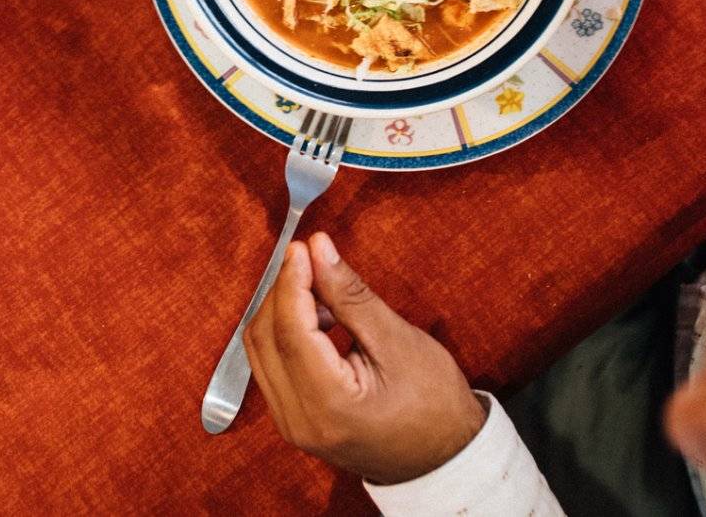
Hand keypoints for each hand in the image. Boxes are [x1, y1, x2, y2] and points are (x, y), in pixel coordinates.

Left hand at [243, 231, 484, 485]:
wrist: (444, 459)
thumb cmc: (434, 404)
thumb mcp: (397, 341)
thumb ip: (350, 295)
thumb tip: (318, 249)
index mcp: (329, 405)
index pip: (289, 330)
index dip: (292, 282)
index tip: (303, 247)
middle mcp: (298, 421)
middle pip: (265, 338)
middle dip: (283, 292)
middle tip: (312, 259)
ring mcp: (292, 426)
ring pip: (261, 351)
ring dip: (281, 312)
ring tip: (321, 291)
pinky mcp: (293, 422)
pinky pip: (270, 367)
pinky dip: (285, 335)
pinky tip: (317, 319)